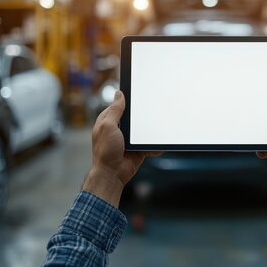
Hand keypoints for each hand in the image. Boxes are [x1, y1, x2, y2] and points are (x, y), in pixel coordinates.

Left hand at [83, 91, 161, 206]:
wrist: (112, 174)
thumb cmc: (105, 151)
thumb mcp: (108, 126)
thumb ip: (115, 110)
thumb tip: (119, 94)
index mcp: (109, 121)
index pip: (120, 105)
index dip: (128, 99)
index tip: (140, 92)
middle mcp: (119, 129)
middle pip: (134, 117)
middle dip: (143, 114)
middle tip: (155, 107)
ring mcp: (129, 140)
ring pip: (144, 130)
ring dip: (150, 130)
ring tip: (161, 124)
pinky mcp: (138, 150)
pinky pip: (149, 145)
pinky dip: (155, 145)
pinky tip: (160, 143)